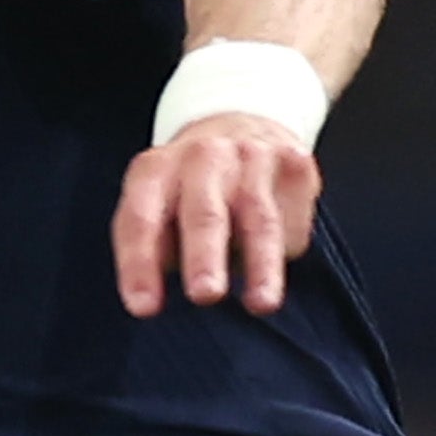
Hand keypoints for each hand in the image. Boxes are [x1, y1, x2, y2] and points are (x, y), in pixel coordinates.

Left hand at [113, 116, 317, 317]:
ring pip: (259, 218)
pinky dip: (287, 250)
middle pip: (203, 213)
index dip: (140, 264)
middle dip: (204, 256)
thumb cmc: (190, 189)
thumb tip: (152, 297)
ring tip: (261, 303)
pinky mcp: (296, 163)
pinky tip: (277, 268)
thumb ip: (152, 248)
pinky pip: (293, 218)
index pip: (140, 219)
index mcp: (156, 169)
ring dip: (261, 265)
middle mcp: (203, 156)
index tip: (144, 308)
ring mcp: (252, 156)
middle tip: (205, 294)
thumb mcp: (157, 208)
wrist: (243, 127)